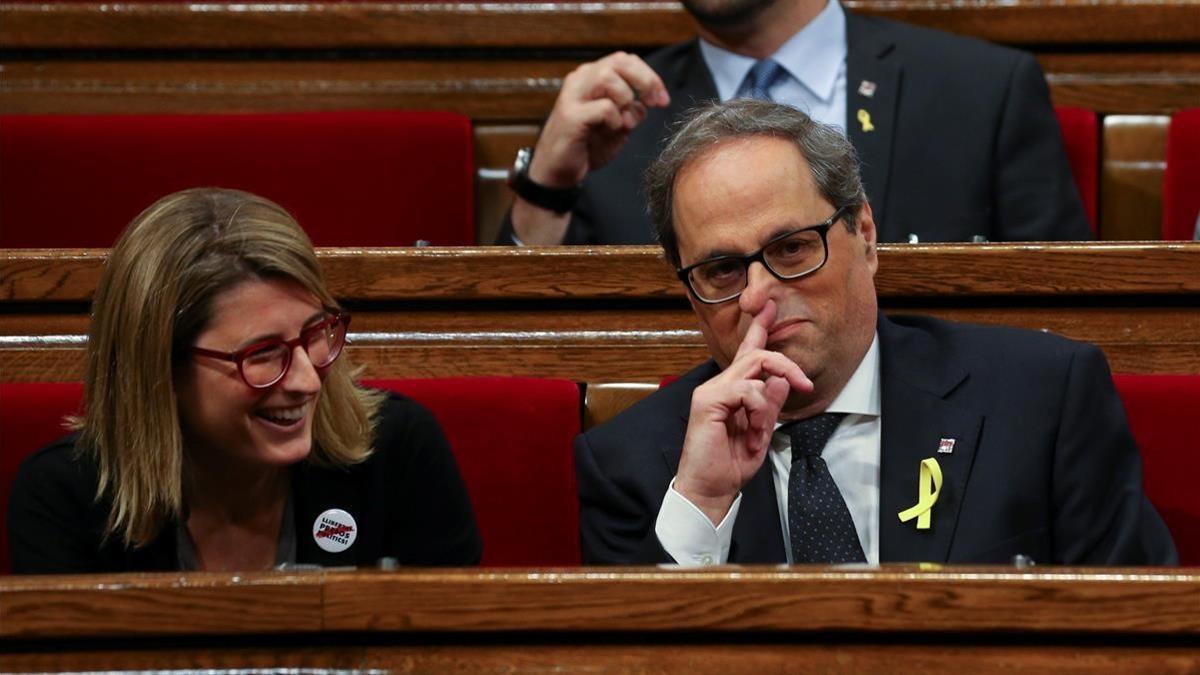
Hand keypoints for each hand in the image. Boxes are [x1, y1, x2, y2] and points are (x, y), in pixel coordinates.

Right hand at [530, 51, 669, 188]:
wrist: (558, 171)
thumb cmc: (585, 146)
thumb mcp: (618, 125)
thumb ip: (631, 109)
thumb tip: (647, 102)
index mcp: (592, 78)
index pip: (626, 61)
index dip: (649, 77)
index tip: (662, 100)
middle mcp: (581, 81)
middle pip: (619, 61)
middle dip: (645, 80)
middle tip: (655, 102)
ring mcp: (573, 96)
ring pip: (607, 76)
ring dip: (625, 98)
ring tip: (625, 122)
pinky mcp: (571, 116)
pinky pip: (603, 107)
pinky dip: (615, 119)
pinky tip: (611, 130)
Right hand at [675, 300, 812, 524]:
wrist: (710, 490)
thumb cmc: (731, 465)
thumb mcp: (762, 433)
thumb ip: (770, 406)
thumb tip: (781, 380)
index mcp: (733, 391)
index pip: (748, 352)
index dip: (760, 329)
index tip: (771, 307)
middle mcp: (719, 385)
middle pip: (757, 354)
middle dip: (787, 365)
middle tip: (805, 385)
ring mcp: (711, 391)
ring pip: (754, 368)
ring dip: (770, 402)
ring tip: (764, 431)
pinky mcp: (707, 401)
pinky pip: (745, 390)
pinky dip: (758, 411)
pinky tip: (755, 434)